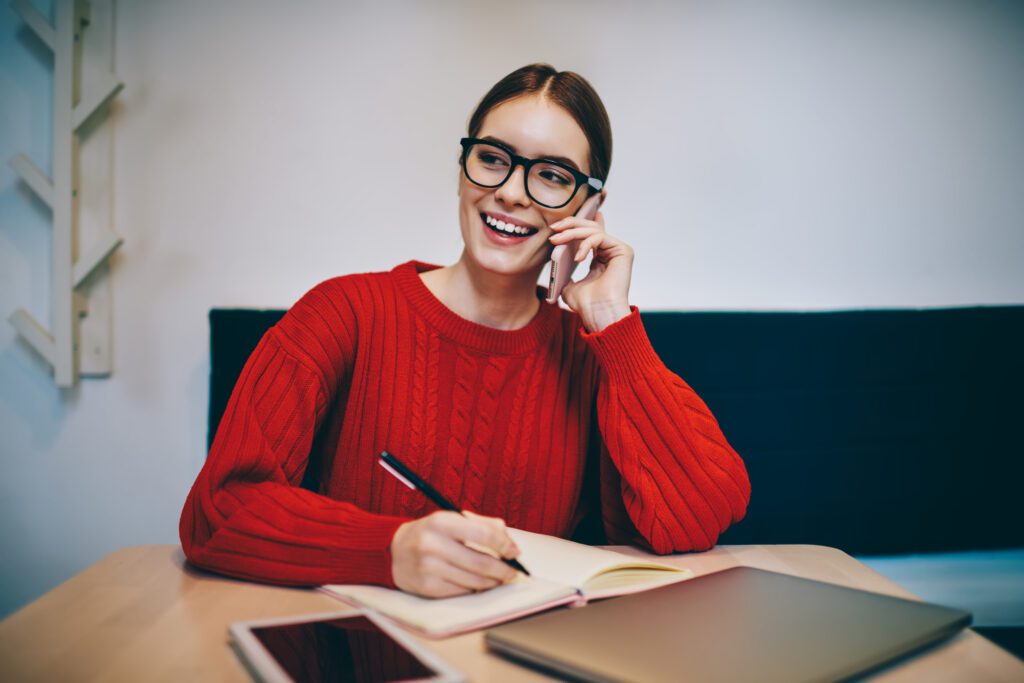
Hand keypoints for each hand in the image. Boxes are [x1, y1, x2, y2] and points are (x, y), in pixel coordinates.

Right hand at [390, 510, 521, 597]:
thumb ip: (482, 524)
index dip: (504, 544)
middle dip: (503, 570)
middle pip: (481, 563)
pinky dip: (475, 589)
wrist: (394, 551)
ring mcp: (428, 568)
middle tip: (513, 572)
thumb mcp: (451, 519)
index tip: (514, 551)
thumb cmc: (430, 533)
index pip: (483, 534)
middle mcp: (433, 545)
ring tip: (499, 578)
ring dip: (492, 582)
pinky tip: (479, 583)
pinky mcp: (427, 588)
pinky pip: (461, 592)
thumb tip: (508, 540)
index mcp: (441, 522)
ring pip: (474, 581)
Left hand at [548, 204, 633, 331]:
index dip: (580, 222)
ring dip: (572, 233)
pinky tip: (578, 257)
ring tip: (557, 241)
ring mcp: (618, 250)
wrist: (598, 313)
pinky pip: (600, 237)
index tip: (563, 221)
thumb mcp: (569, 285)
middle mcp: (611, 252)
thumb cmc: (586, 304)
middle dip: (570, 224)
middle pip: (591, 227)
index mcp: (600, 258)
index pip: (592, 233)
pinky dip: (585, 244)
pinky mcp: (623, 250)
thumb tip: (558, 265)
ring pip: (593, 230)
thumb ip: (565, 273)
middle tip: (554, 228)